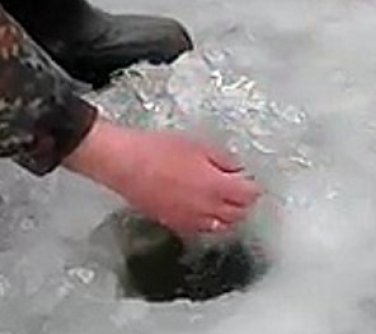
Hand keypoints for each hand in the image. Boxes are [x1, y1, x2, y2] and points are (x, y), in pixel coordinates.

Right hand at [64, 118, 261, 236]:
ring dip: (226, 215)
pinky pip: (199, 230)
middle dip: (242, 202)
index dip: (252, 185)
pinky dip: (206, 223)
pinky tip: (200, 210)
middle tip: (238, 188)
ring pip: (220, 227)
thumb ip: (222, 159)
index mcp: (216, 187)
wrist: (124, 163)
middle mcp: (206, 209)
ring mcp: (188, 219)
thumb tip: (234, 167)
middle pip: (238, 214)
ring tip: (222, 200)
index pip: (250, 194)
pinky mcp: (172, 223)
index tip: (248, 178)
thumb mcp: (196, 144)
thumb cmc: (153, 151)